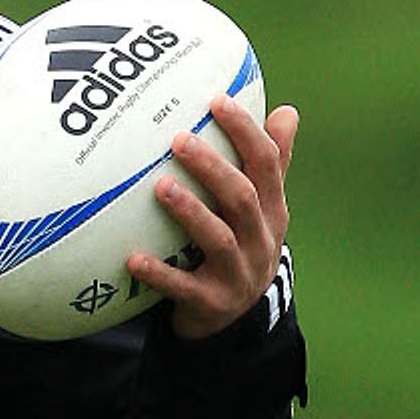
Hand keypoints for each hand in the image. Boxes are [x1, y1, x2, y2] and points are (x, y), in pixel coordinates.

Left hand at [128, 95, 298, 339]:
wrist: (234, 318)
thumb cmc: (240, 244)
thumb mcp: (260, 208)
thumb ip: (269, 163)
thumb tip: (288, 111)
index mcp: (271, 209)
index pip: (266, 164)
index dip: (246, 132)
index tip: (217, 100)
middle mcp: (260, 239)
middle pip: (241, 197)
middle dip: (213, 167)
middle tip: (178, 139)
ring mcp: (239, 272)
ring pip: (218, 239)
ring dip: (190, 211)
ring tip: (159, 186)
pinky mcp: (212, 302)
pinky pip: (184, 287)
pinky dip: (159, 273)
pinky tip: (131, 258)